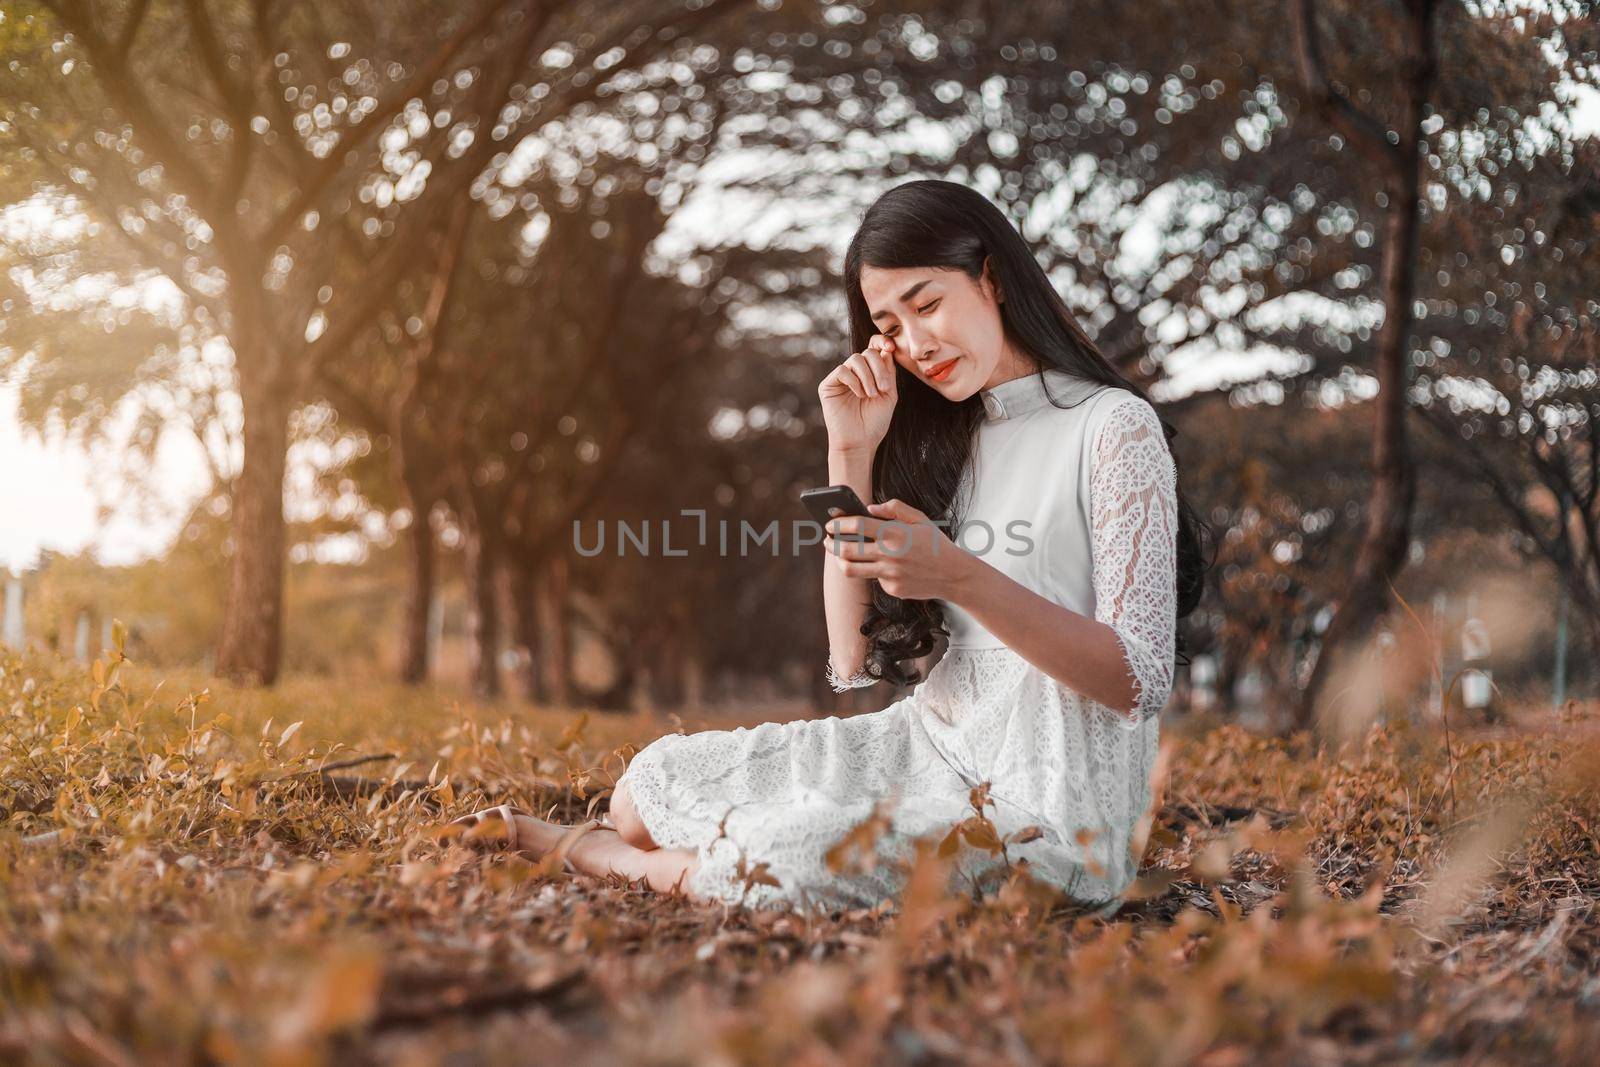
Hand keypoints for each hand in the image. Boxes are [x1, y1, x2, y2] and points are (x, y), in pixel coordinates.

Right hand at [818, 334, 897, 453]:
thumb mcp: (889, 394)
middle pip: (868, 352)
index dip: (882, 341)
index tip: (891, 347)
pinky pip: (842, 370)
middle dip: (879, 368)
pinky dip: (854, 381)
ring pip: (856, 358)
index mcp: (871, 373)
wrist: (860, 442)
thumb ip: (889, 372)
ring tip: (871, 395)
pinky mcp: (828, 385)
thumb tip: (887, 348)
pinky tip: (859, 395)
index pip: (874, 348)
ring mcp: (841, 378)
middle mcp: (855, 372)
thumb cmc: (875, 422)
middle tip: (883, 388)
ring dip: (868, 376)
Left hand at [822, 498, 972, 600]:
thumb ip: (894, 508)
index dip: (838, 524)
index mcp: (895, 533)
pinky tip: (881, 567)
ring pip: (851, 570)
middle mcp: (890, 555)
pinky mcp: (892, 589)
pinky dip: (873, 571)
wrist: (954, 574)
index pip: (857, 526)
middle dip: (830, 544)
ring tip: (838, 555)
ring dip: (839, 561)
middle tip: (826, 540)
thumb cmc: (935, 544)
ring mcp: (890, 574)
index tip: (829, 524)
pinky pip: (874, 579)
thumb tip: (868, 508)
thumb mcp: (919, 518)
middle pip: (846, 550)